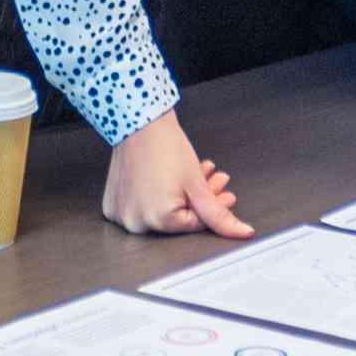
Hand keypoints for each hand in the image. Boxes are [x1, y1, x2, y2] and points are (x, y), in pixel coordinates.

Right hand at [104, 112, 249, 238]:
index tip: (226, 192)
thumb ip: (219, 214)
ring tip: (196, 174)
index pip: (196, 223)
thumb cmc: (166, 147)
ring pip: (161, 212)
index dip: (215, 207)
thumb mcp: (198, 184)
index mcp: (158, 220)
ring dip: (182, 196)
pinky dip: (157, 196)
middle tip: (214, 180)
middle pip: (178, 218)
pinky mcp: (113, 205)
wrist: (140, 122)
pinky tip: (171, 179)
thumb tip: (243, 232)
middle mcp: (136, 223)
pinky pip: (141, 207)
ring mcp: (121, 215)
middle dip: (200, 199)